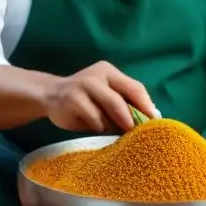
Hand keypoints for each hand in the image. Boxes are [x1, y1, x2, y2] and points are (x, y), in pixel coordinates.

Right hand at [42, 61, 160, 132]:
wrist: (50, 95)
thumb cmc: (86, 99)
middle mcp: (97, 75)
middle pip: (121, 99)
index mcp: (109, 72)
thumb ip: (125, 102)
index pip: (134, 87)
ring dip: (114, 124)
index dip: (146, 105)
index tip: (154, 122)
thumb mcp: (106, 95)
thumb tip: (152, 115)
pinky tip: (96, 127)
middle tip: (137, 133)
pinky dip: (99, 126)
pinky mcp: (72, 99)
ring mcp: (83, 85)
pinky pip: (94, 118)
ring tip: (116, 131)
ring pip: (107, 109)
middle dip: (131, 118)